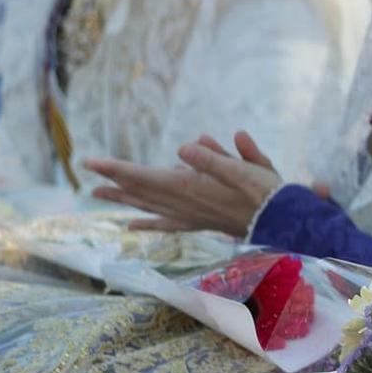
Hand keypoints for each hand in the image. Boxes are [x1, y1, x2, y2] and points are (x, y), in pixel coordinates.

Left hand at [84, 130, 283, 234]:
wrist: (283, 221)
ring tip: (98, 194)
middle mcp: (185, 204)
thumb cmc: (268, 191)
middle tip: (87, 170)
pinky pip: (167, 223)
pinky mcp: (199, 222)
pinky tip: (133, 226)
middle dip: (113, 180)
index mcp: (191, 187)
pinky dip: (148, 223)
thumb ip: (214, 157)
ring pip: (149, 205)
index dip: (117, 169)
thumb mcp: (245, 167)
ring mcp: (190, 215)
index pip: (145, 176)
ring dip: (124, 198)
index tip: (92, 162)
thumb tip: (185, 146)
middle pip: (141, 190)